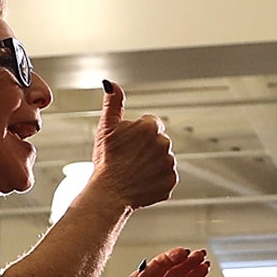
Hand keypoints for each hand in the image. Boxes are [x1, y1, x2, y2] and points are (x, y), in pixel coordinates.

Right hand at [83, 81, 177, 210]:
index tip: (127, 145)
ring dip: (151, 164)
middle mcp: (165, 143)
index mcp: (151, 126)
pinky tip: (141, 182)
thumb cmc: (106, 160)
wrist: (109, 193)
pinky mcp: (171, 182)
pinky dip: (155, 180)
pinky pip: (165, 177)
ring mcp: (169, 164)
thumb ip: (113, 103)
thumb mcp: (106, 127)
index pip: (150, 124)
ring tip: (133, 171)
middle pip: (157, 142)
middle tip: (128, 159)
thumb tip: (111, 84)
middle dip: (146, 148)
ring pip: (162, 159)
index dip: (137, 135)